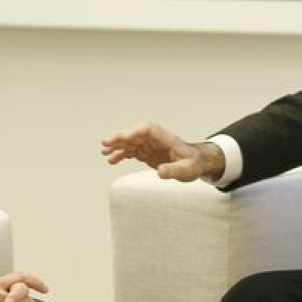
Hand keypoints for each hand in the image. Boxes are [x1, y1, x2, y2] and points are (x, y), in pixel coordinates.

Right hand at [101, 122, 223, 180]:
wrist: (197, 164)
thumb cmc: (194, 164)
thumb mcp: (187, 169)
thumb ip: (173, 170)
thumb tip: (160, 171)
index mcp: (164, 137)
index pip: (146, 129)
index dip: (132, 132)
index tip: (122, 139)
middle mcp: (155, 139)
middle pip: (134, 134)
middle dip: (119, 138)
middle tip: (105, 144)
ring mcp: (150, 146)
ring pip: (130, 142)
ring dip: (117, 146)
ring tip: (104, 153)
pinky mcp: (147, 153)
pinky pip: (131, 151)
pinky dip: (121, 155)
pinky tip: (112, 160)